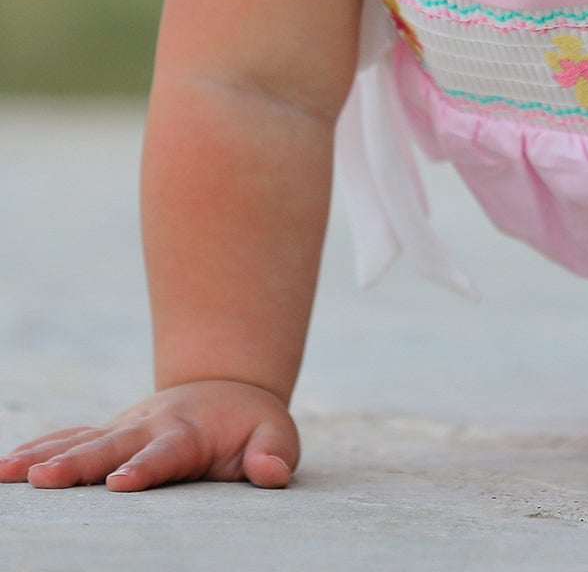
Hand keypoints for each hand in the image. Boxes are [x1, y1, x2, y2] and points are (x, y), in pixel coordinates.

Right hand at [0, 380, 298, 491]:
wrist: (227, 389)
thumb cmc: (252, 425)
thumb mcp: (275, 435)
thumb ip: (273, 453)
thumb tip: (272, 472)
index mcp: (188, 434)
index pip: (164, 454)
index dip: (144, 468)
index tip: (120, 483)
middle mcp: (148, 427)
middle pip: (110, 447)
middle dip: (78, 464)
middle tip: (43, 481)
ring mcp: (124, 429)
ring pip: (81, 441)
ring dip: (45, 456)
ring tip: (8, 472)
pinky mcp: (108, 434)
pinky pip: (69, 440)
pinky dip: (37, 449)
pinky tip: (7, 466)